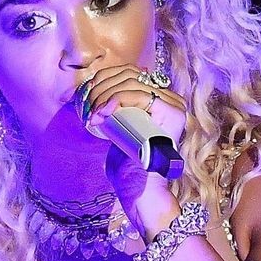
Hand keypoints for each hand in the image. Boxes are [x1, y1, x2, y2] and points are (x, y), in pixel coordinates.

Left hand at [78, 66, 187, 234]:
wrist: (138, 187)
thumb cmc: (126, 161)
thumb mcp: (119, 126)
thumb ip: (116, 107)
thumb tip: (95, 86)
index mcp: (160, 98)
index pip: (129, 72)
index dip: (103, 78)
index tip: (86, 98)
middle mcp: (171, 99)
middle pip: (130, 75)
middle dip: (101, 88)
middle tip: (86, 109)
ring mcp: (174, 105)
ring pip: (132, 83)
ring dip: (104, 96)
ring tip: (91, 116)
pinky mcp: (172, 113)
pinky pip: (140, 95)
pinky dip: (116, 100)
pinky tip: (101, 114)